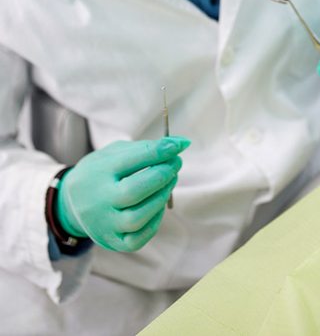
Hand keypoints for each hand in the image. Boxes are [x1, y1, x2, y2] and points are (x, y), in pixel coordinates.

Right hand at [56, 136, 189, 251]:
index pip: (131, 160)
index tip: (180, 144)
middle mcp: (97, 201)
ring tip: (170, 181)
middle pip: (133, 191)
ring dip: (161, 197)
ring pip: (137, 218)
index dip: (159, 151)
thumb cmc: (102, 172)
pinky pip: (137, 239)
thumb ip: (143, 149)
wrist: (72, 202)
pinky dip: (154, 221)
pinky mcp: (111, 242)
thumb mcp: (113, 153)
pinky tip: (159, 204)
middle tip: (176, 162)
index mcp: (97, 172)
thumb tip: (177, 145)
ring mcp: (103, 224)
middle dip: (162, 175)